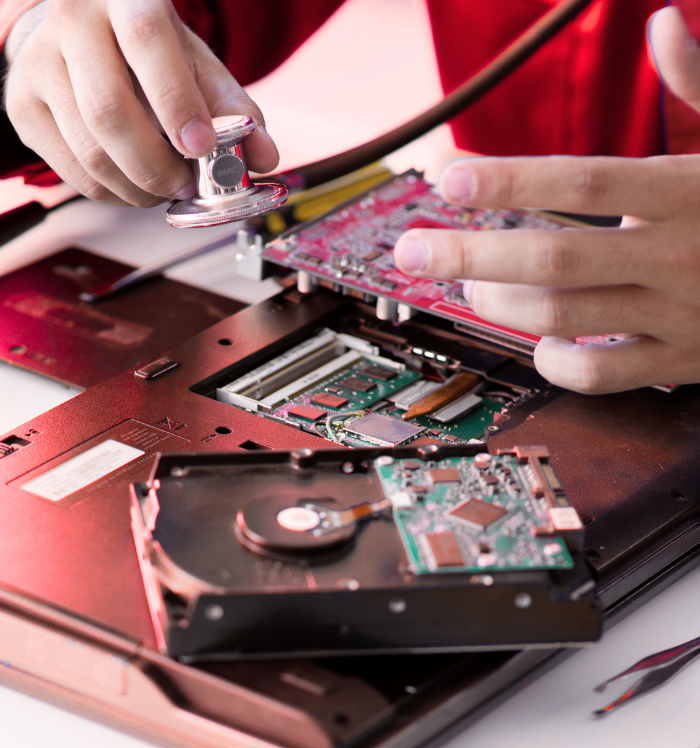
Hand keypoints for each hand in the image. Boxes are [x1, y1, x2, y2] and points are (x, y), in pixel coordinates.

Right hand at [3, 0, 278, 206]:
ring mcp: (37, 64)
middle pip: (109, 112)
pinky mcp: (21, 105)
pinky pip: (71, 172)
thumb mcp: (193, 60)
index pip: (146, 43)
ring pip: (89, 151)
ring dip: (137, 188)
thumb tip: (263, 158)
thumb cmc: (146, 46)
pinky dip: (111, 193)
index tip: (201, 148)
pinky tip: (133, 185)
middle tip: (187, 186)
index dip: (176, 101)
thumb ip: (232, 106)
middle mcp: (71, 20)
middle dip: (157, 167)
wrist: (78, 27)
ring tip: (166, 188)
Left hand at [394, 6, 699, 393]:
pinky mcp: (682, 361)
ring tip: (467, 284)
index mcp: (690, 190)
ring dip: (500, 302)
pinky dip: (557, 361)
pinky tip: (539, 341)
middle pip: (553, 257)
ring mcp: (679, 313)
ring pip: (565, 316)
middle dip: (469, 254)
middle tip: (412, 251)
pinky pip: (603, 376)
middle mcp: (679, 254)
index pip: (582, 181)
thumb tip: (665, 23)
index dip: (509, 180)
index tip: (448, 179)